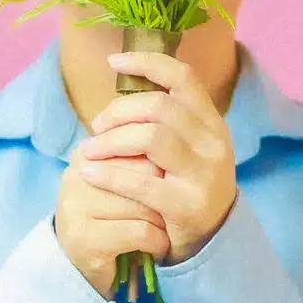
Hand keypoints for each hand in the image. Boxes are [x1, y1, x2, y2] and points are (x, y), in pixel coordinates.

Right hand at [55, 148, 171, 299]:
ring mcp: (76, 207)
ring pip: (144, 204)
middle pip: (144, 172)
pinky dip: (158, 244)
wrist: (79, 273)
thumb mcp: (124, 189)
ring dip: (163, 224)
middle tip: (170, 212)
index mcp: (86, 155)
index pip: (139, 147)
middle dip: (164, 195)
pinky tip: (155, 250)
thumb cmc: (112, 224)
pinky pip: (141, 232)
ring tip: (164, 232)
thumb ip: (141, 164)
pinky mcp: (84, 238)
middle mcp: (76, 176)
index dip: (161, 170)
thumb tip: (176, 145)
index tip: (167, 188)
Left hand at [79, 51, 238, 265]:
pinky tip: (88, 172)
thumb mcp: (189, 146)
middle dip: (119, 111)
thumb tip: (122, 86)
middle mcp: (213, 143)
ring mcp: (204, 175)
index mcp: (211, 122)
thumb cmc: (187, 183)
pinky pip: (141, 181)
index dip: (147, 62)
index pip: (182, 77)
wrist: (213, 240)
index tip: (113, 61)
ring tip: (90, 149)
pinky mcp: (188, 206)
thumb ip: (165, 118)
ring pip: (151, 137)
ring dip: (112, 140)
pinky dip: (108, 173)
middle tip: (97, 125)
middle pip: (159, 107)